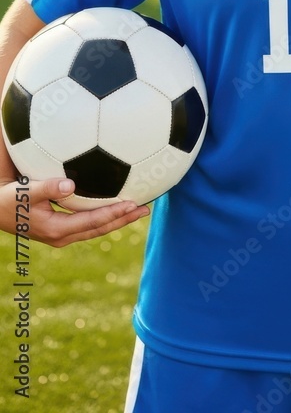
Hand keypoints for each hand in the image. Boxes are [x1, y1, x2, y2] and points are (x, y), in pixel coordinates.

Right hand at [0, 177, 148, 247]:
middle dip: (123, 220)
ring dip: (117, 220)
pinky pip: (88, 224)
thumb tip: (71, 185)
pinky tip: (115, 208)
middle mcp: (62, 236)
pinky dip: (104, 217)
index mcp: (57, 229)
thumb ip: (47, 188)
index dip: (114, 214)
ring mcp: (62, 235)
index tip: (133, 205)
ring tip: (137, 211)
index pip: (93, 222)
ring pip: (95, 229)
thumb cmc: (10, 199)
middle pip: (100, 229)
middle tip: (146, 210)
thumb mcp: (25, 192)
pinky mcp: (60, 229)